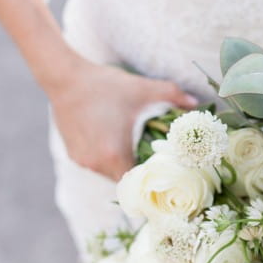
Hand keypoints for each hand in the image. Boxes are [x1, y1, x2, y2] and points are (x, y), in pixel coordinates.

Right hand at [48, 57, 197, 179]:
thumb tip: (198, 103)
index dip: (153, 180)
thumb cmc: (106, 85)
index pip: (139, 184)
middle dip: (141, 172)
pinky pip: (97, 165)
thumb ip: (173, 95)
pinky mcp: (74, 155)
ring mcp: (83, 162)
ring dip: (123, 164)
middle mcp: (97, 165)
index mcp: (115, 156)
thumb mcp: (143, 89)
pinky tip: (115, 141)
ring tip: (135, 149)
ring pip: (111, 174)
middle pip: (126, 181)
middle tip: (155, 160)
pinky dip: (108, 158)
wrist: (64, 78)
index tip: (165, 172)